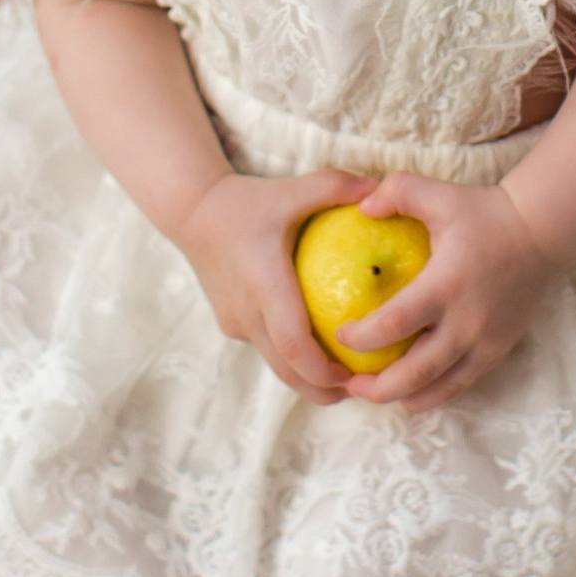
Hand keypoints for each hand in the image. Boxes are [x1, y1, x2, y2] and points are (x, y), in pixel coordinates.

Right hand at [170, 170, 359, 401]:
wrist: (193, 212)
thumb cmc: (249, 201)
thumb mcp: (292, 190)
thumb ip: (335, 186)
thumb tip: (383, 186)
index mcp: (264, 284)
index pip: (292, 342)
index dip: (323, 369)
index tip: (355, 375)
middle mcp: (247, 311)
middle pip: (287, 370)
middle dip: (323, 390)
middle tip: (363, 390)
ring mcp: (235, 322)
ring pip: (276, 365)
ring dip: (309, 380)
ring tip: (348, 381)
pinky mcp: (231, 324)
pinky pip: (266, 347)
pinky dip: (292, 358)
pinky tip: (321, 349)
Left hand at [339, 173, 560, 410]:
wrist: (541, 233)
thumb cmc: (484, 213)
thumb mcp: (439, 194)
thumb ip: (396, 192)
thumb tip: (361, 209)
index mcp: (445, 285)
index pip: (394, 324)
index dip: (361, 338)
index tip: (339, 335)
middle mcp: (466, 321)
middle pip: (415, 372)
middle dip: (377, 387)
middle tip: (349, 384)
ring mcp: (485, 341)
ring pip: (439, 387)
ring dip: (403, 397)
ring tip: (375, 394)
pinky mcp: (498, 350)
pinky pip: (462, 383)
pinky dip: (434, 394)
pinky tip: (412, 393)